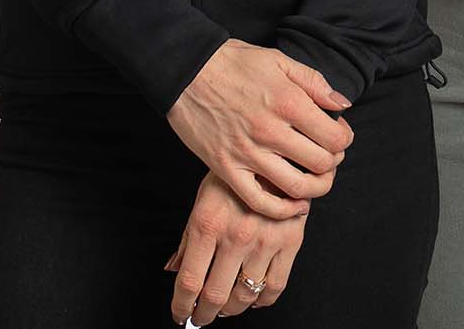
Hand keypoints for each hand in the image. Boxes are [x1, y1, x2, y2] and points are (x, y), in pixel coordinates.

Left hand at [163, 170, 306, 322]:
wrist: (276, 152)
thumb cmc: (235, 175)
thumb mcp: (203, 199)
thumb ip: (188, 238)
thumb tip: (174, 270)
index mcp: (207, 224)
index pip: (189, 281)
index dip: (181, 306)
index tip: (181, 314)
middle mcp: (235, 235)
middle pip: (216, 295)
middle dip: (204, 314)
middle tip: (201, 317)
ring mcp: (265, 241)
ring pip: (245, 295)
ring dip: (231, 310)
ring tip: (225, 309)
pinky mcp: (290, 242)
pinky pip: (275, 287)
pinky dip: (262, 301)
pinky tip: (253, 299)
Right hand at [166, 40, 352, 217]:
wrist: (186, 70)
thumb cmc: (234, 62)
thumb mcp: (279, 60)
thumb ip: (314, 82)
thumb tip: (343, 104)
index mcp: (288, 102)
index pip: (335, 138)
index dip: (344, 139)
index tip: (338, 134)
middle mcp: (271, 131)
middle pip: (321, 164)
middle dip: (333, 162)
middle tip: (327, 155)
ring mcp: (247, 153)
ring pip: (297, 188)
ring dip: (315, 188)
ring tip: (315, 178)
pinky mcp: (226, 169)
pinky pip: (260, 202)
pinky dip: (283, 209)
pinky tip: (294, 202)